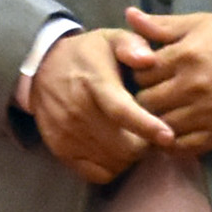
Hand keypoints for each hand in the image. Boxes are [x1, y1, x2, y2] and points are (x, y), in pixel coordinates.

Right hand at [31, 26, 170, 184]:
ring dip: (132, 156)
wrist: (43, 68)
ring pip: (113, 161)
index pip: (121, 111)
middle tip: (154, 135)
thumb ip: (132, 45)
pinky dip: (114, 167)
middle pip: (123, 145)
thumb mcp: (111, 38)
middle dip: (146, 144)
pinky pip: (97, 173)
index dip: (147, 126)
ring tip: (137, 140)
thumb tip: (148, 59)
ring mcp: (67, 133)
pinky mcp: (60, 150)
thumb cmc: (88, 55)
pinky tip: (118, 151)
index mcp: (94, 84)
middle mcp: (78, 111)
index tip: (168, 136)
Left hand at [125, 9, 211, 156]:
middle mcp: (192, 85)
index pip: (139, 73)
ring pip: (160, 125)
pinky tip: (175, 133)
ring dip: (157, 122)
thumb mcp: (200, 24)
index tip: (148, 77)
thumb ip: (162, 25)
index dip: (139, 75)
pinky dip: (172, 143)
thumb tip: (128, 15)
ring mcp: (206, 112)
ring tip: (165, 115)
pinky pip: (182, 147)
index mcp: (183, 56)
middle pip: (146, 102)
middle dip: (146, 100)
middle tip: (154, 98)